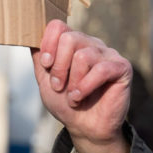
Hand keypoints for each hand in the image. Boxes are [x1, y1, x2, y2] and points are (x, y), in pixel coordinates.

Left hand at [32, 20, 132, 152]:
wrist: (84, 127)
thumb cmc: (65, 102)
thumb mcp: (44, 79)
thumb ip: (39, 57)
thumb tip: (29, 34)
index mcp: (72, 43)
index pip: (58, 26)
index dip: (48, 43)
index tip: (46, 65)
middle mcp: (91, 44)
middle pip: (69, 38)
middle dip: (59, 67)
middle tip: (58, 86)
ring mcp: (108, 54)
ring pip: (83, 56)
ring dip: (73, 81)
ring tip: (72, 97)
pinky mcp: (122, 67)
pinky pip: (101, 69)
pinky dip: (86, 86)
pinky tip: (80, 97)